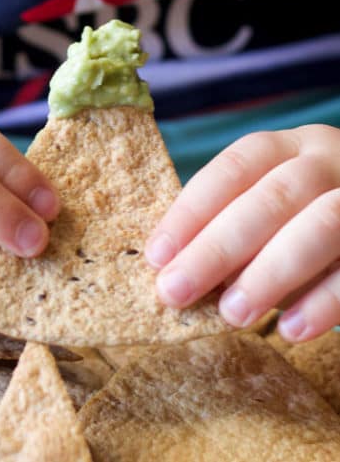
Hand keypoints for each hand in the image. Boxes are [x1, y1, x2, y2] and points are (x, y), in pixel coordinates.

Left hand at [145, 124, 339, 342]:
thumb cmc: (296, 218)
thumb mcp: (260, 210)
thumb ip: (225, 229)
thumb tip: (171, 271)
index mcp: (283, 148)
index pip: (231, 170)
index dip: (190, 213)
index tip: (156, 256)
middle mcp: (325, 161)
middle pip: (269, 199)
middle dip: (216, 249)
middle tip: (175, 292)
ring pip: (321, 227)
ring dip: (270, 274)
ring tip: (232, 314)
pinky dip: (325, 302)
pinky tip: (291, 331)